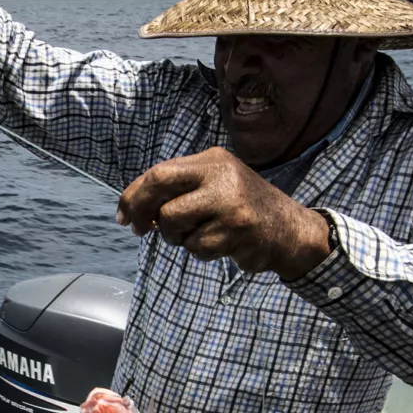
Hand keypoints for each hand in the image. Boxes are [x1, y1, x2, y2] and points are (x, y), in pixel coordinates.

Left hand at [116, 148, 332, 279]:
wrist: (289, 230)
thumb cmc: (241, 209)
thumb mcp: (213, 186)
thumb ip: (178, 191)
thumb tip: (132, 209)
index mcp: (212, 160)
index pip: (159, 172)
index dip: (133, 195)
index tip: (122, 215)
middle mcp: (221, 175)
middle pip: (160, 189)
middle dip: (141, 212)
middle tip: (139, 229)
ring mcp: (230, 202)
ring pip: (172, 222)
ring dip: (176, 237)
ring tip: (197, 235)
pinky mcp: (236, 230)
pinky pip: (195, 247)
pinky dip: (199, 252)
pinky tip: (219, 245)